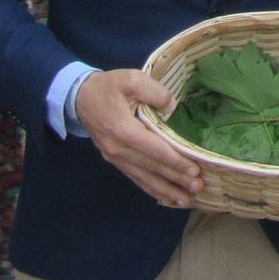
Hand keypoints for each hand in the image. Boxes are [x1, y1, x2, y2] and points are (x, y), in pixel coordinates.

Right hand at [77, 70, 201, 206]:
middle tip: (198, 188)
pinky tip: (165, 198)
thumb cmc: (108, 87)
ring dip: (166, 190)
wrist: (80, 97)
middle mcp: (118, 149)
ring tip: (186, 201)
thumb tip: (171, 108)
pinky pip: (135, 178)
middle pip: (151, 168)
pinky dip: (151, 189)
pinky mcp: (114, 160)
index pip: (154, 150)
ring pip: (144, 178)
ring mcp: (115, 157)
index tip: (194, 171)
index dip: (174, 162)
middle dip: (176, 180)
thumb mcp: (131, 79)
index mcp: (123, 130)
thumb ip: (154, 91)